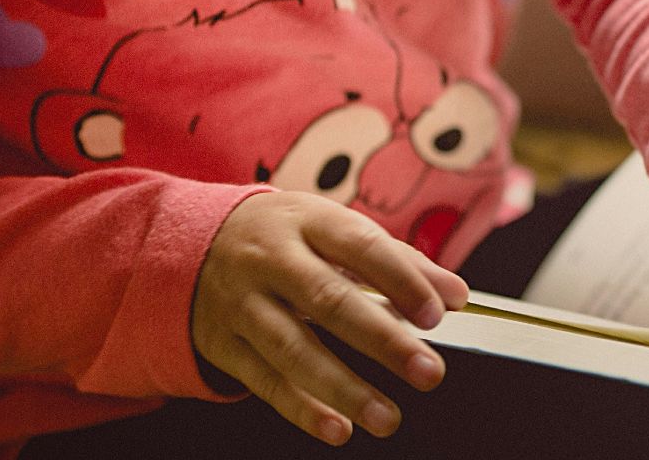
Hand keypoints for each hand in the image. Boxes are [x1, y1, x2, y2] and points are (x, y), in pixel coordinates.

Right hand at [191, 192, 468, 444]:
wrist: (193, 243)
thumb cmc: (287, 238)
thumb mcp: (334, 229)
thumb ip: (398, 261)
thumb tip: (455, 294)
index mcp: (307, 220)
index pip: (360, 246)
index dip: (400, 279)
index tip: (436, 314)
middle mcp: (270, 259)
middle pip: (327, 301)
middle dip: (382, 340)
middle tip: (428, 372)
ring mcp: (241, 302)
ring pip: (293, 348)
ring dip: (344, 388)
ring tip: (387, 417)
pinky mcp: (222, 343)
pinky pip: (264, 380)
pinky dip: (302, 408)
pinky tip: (338, 427)